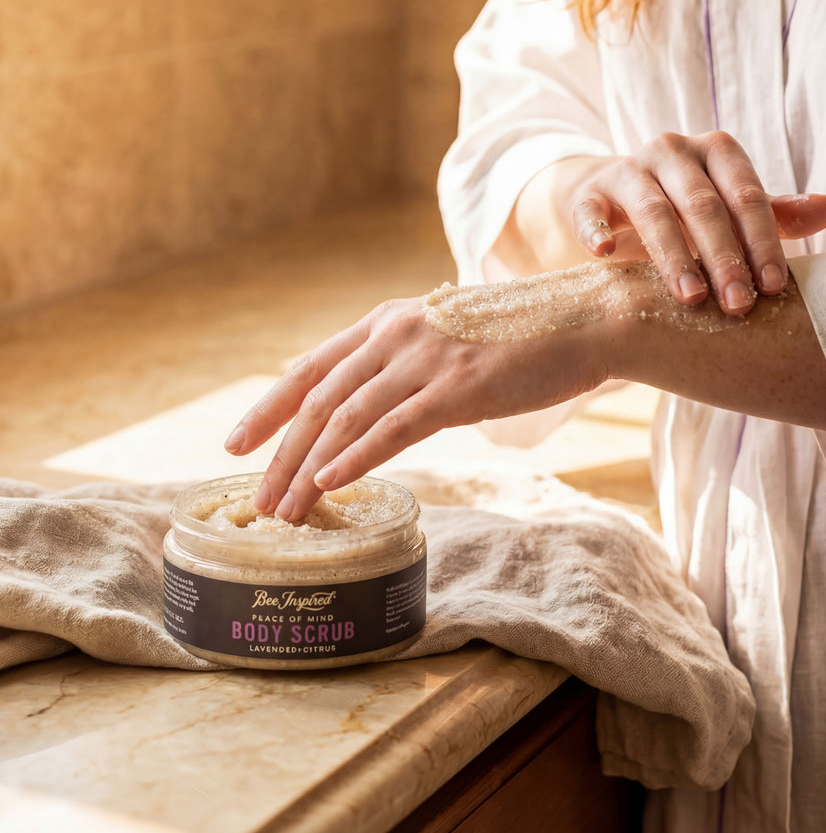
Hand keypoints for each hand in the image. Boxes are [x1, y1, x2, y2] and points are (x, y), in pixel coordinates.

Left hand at [224, 297, 608, 521]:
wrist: (581, 322)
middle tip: (255, 501)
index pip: (311, 367)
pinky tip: (331, 485)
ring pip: (346, 420)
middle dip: (280, 455)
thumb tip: (380, 412)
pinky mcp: (457, 387)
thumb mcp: (446, 338)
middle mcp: (396, 334)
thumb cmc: (517, 336)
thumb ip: (407, 365)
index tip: (236, 444)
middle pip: (318, 400)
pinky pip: (393, 427)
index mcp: (387, 321)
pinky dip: (356, 458)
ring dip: (308, 470)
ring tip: (284, 511)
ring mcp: (425, 359)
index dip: (268, 407)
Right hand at [561, 131, 825, 313]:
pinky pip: (591, 210)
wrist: (610, 198)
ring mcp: (627, 168)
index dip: (762, 241)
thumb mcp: (729, 207)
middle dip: (724, 257)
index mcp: (716, 150)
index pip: (745, 194)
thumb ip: (774, 212)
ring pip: (653, 210)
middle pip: (703, 204)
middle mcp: (672, 150)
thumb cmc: (683, 208)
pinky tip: (606, 253)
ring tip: (691, 297)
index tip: (775, 288)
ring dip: (673, 254)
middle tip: (739, 304)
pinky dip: (597, 229)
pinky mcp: (589, 192)